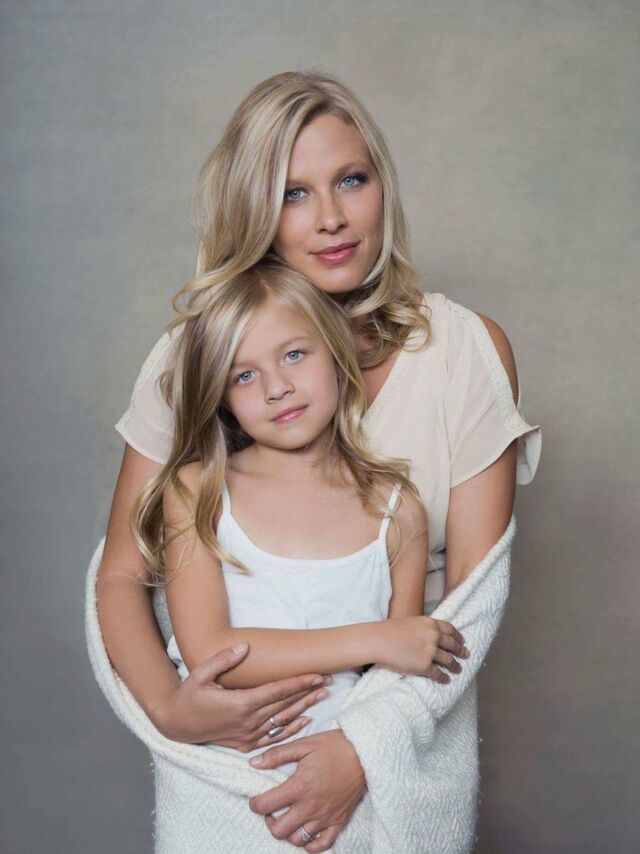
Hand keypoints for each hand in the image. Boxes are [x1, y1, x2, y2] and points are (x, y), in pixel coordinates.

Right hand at [152, 642, 331, 749]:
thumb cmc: (189, 695)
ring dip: (304, 707)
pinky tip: (305, 720)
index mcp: (239, 703)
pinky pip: (274, 737)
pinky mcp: (246, 745)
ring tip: (322, 696)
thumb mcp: (200, 673)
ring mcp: (248, 735)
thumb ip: (223, 659)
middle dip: (308, 691)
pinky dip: (291, 728)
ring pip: (283, 720)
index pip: (277, 691)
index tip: (316, 674)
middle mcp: (247, 722)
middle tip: (328, 680)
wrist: (177, 724)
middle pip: (285, 705)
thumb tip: (243, 646)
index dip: (299, 682)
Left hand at [248, 729, 365, 851]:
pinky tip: (305, 832)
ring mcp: (325, 817)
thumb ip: (277, 755)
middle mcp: (311, 807)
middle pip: (279, 830)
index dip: (255, 804)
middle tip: (271, 810)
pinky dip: (310, 844)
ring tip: (287, 818)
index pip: (267, 805)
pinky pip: (322, 845)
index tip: (255, 799)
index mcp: (300, 787)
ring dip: (288, 832)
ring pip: (298, 840)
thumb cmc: (334, 746)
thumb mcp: (304, 745)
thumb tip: (253, 762)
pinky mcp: (339, 821)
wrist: (364, 752)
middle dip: (269, 822)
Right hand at [377, 616, 468, 681]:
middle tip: (466, 655)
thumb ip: (424, 628)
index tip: (462, 640)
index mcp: (430, 624)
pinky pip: (438, 674)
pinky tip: (446, 680)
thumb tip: (431, 635)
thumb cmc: (390, 630)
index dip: (458, 636)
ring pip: (449, 661)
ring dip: (455, 666)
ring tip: (458, 669)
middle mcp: (434, 637)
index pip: (450, 629)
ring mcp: (430, 652)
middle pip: (452, 645)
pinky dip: (444, 678)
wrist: (378, 641)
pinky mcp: (425, 666)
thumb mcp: (411, 622)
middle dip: (460, 651)